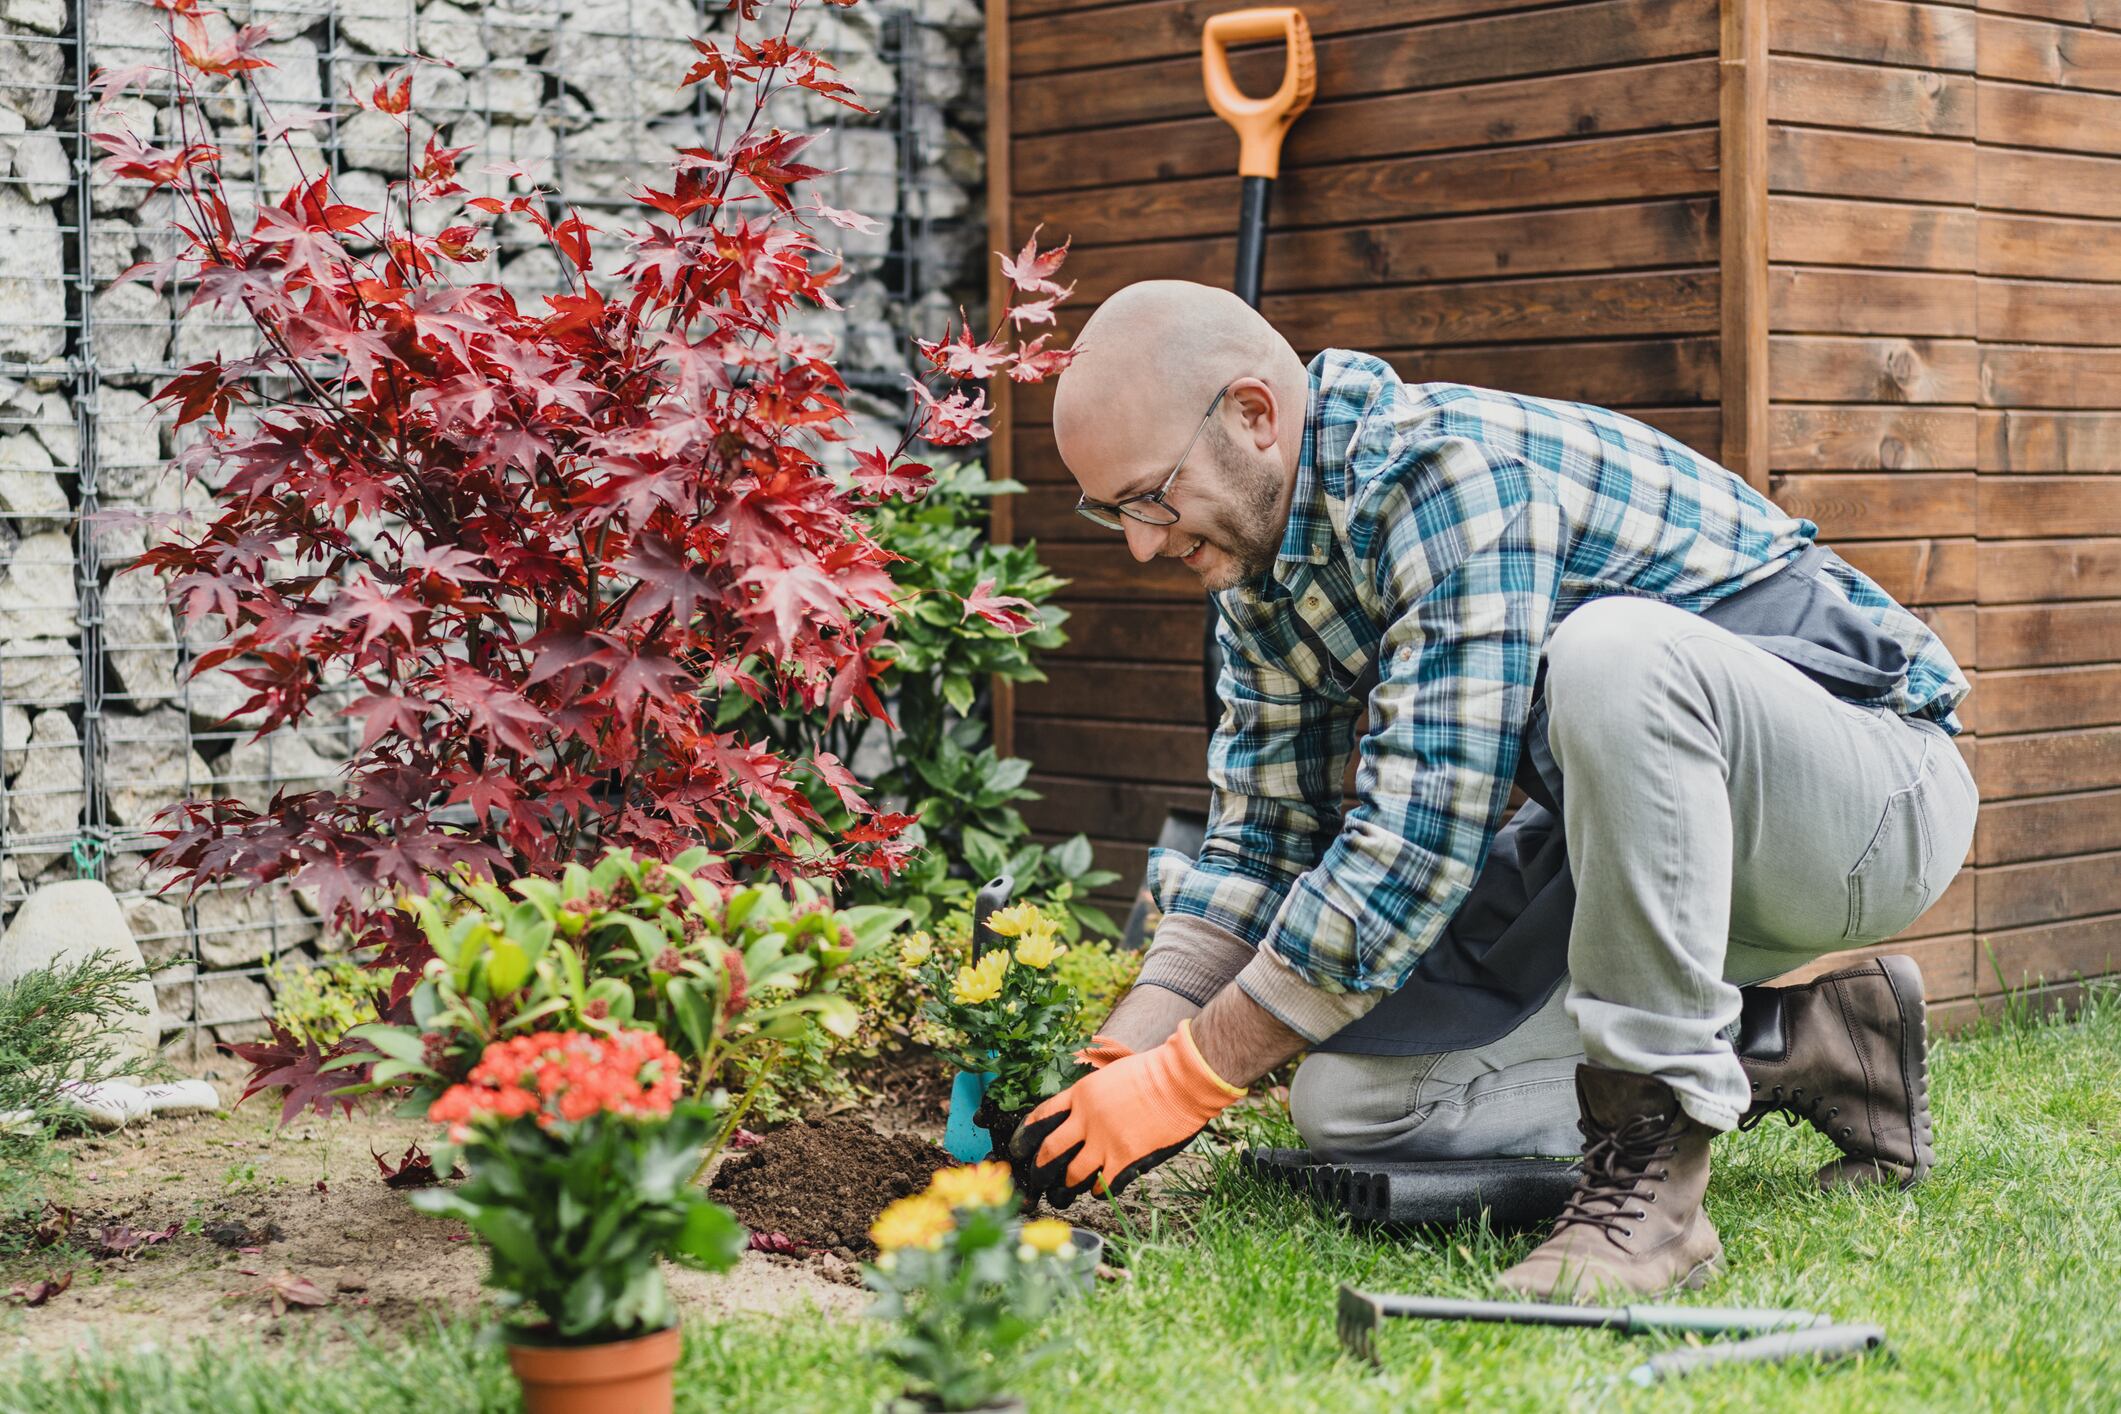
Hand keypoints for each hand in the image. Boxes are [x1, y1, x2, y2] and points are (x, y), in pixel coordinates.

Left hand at [1011, 1020, 1244, 1206]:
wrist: (1182, 1080)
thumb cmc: (1153, 1071)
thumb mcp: (1111, 1071)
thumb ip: (1091, 1092)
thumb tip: (1078, 1108)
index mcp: (1080, 1094)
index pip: (1041, 1117)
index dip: (1025, 1137)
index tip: (1019, 1149)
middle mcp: (1086, 1118)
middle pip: (1049, 1150)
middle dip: (1039, 1170)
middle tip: (1036, 1179)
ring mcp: (1105, 1140)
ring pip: (1072, 1173)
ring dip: (1066, 1186)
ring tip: (1064, 1192)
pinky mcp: (1125, 1158)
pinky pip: (1101, 1183)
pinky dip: (1096, 1190)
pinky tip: (1097, 1190)